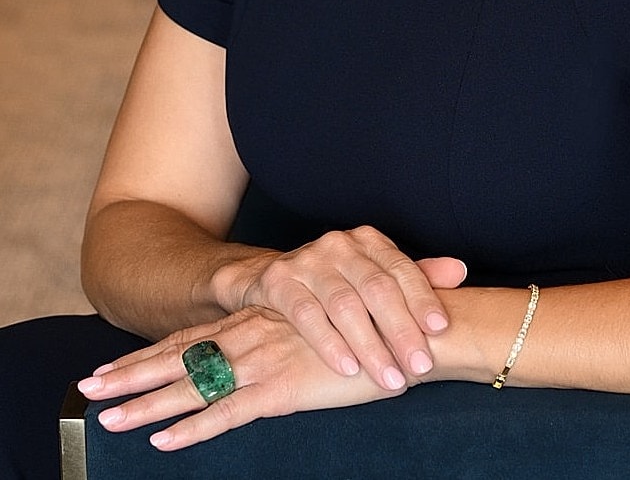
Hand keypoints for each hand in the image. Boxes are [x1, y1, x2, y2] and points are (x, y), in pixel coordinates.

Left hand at [79, 305, 403, 452]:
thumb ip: (297, 334)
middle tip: (88, 386)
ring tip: (107, 418)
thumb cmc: (373, 327)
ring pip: (193, 386)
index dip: (151, 353)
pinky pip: (228, 414)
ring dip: (146, 404)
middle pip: (181, 357)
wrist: (408, 330)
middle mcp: (254, 337)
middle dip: (132, 374)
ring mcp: (266, 362)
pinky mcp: (284, 389)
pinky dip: (193, 429)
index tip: (112, 364)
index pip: (194, 338)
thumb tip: (280, 345)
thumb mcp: (326, 327)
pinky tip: (162, 441)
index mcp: (261, 321)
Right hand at [216, 227, 466, 390]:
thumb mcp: (376, 277)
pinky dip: (329, 344)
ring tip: (391, 379)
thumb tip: (460, 271)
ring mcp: (307, 260)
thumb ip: (416, 277)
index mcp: (369, 241)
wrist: (272, 280)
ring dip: (370, 346)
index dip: (422, 298)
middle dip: (401, 331)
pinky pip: (307, 315)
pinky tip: (347, 368)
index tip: (440, 329)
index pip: (401, 269)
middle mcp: (339, 244)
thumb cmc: (338, 284)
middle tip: (421, 367)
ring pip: (344, 305)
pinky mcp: (279, 281)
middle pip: (376, 289)